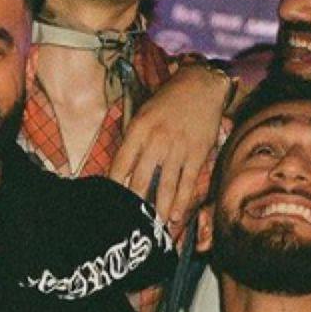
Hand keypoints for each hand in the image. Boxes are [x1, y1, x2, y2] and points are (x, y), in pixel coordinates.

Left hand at [110, 65, 227, 236]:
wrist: (202, 84)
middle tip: (128, 223)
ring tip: (152, 227)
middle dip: (133, 205)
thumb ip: (132, 140)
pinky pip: (187, 183)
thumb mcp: (142, 113)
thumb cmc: (168, 101)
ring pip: (165, 187)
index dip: (113, 186)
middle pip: (140, 180)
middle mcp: (157, 141)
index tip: (109, 203)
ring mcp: (178, 149)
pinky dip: (180, 201)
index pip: (120, 164)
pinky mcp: (198, 154)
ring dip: (157, 210)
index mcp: (139, 130)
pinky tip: (174, 216)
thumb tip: (120, 170)